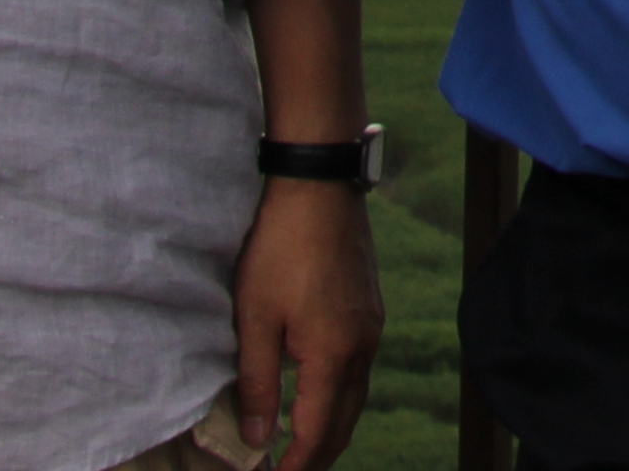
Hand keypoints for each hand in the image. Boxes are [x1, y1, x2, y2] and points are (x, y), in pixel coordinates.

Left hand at [232, 180, 381, 470]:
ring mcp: (372, 325)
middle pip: (346, 422)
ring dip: (329, 428)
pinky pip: (359, 370)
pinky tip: (315, 396)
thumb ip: (258, 383)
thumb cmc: (279, 248)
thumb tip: (259, 438)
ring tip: (296, 446)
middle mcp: (363, 345)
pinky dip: (339, 397)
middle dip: (317, 456)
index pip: (319, 431)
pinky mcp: (370, 308)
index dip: (296, 465)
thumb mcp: (255, 318)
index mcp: (335, 352)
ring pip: (356, 397)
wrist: (318, 185)